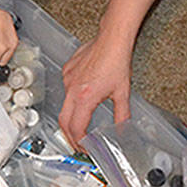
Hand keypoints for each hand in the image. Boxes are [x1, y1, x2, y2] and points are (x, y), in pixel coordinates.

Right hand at [59, 31, 132, 147]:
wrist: (112, 39)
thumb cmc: (117, 61)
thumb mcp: (122, 92)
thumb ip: (121, 114)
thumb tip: (122, 128)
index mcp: (85, 97)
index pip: (76, 128)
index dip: (79, 142)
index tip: (85, 147)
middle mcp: (72, 89)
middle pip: (64, 121)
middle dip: (70, 136)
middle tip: (78, 143)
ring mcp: (67, 79)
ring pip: (64, 105)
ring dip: (71, 117)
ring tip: (81, 123)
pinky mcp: (67, 71)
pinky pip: (66, 90)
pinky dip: (72, 99)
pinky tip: (82, 98)